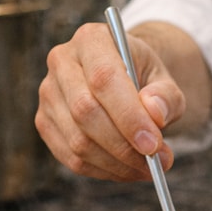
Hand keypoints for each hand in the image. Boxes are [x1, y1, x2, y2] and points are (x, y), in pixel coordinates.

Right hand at [35, 22, 187, 180]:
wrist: (125, 79)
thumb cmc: (145, 79)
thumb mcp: (165, 80)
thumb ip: (166, 96)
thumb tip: (154, 113)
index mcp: (92, 40)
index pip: (103, 79)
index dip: (129, 117)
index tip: (154, 145)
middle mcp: (61, 62)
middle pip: (85, 112)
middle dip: (125, 146)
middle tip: (158, 162)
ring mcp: (48, 94)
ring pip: (78, 142)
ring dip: (118, 163)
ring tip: (149, 168)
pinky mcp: (45, 123)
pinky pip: (72, 158)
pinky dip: (105, 171)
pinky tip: (128, 170)